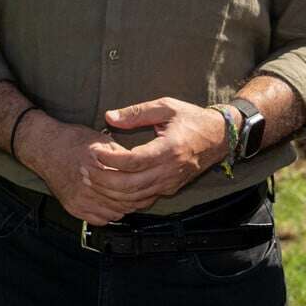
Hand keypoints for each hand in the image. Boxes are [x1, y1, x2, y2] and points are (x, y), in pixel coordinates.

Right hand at [16, 113, 152, 225]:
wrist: (44, 147)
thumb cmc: (72, 140)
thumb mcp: (101, 140)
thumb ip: (121, 155)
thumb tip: (140, 165)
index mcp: (98, 167)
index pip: (129, 186)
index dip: (144, 187)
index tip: (152, 184)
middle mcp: (88, 186)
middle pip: (124, 201)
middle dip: (139, 199)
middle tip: (149, 195)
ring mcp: (80, 199)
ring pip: (114, 213)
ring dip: (126, 208)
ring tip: (135, 200)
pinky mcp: (73, 207)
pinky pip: (100, 220)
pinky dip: (111, 215)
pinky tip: (116, 206)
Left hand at [86, 97, 228, 205]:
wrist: (220, 137)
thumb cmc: (192, 118)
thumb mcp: (166, 107)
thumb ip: (136, 112)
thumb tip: (109, 117)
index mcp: (170, 149)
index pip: (133, 161)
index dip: (110, 159)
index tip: (94, 151)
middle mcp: (171, 170)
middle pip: (131, 185)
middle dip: (104, 180)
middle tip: (86, 169)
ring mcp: (171, 183)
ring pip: (135, 197)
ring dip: (111, 191)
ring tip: (92, 179)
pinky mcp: (171, 189)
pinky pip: (144, 199)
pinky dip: (125, 198)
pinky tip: (110, 189)